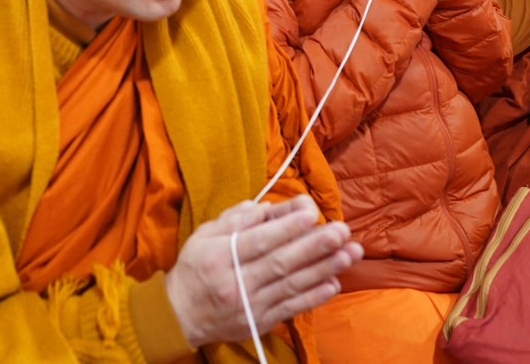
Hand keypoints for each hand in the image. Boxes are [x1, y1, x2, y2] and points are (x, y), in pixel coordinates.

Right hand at [165, 196, 359, 347]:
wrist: (180, 315)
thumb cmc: (195, 268)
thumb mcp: (205, 235)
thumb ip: (235, 220)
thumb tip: (268, 208)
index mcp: (219, 256)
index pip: (259, 241)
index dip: (287, 227)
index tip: (312, 213)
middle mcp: (236, 282)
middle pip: (280, 263)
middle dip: (315, 246)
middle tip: (341, 231)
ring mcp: (250, 305)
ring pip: (291, 286)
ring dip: (324, 269)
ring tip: (349, 253)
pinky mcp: (260, 322)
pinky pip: (291, 309)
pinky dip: (314, 297)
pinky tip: (334, 283)